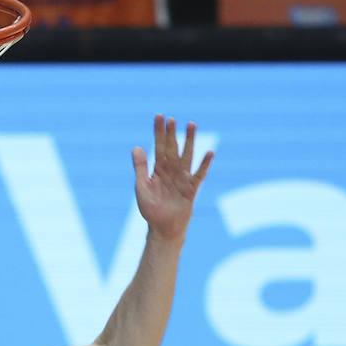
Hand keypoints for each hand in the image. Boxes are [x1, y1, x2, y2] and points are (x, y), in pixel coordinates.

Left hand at [131, 115, 212, 238]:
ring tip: (191, 125)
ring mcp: (182, 179)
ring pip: (186, 156)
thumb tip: (136, 147)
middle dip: (172, 134)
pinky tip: (209, 152)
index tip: (159, 116)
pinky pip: (199, 174)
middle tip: (172, 119)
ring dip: (189, 141)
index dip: (158, 132)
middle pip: (172, 148)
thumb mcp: (142, 188)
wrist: (163, 229)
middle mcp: (171, 171)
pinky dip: (204, 164)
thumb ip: (140, 168)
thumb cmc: (151, 210)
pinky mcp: (191, 189)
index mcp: (158, 170)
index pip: (158, 146)